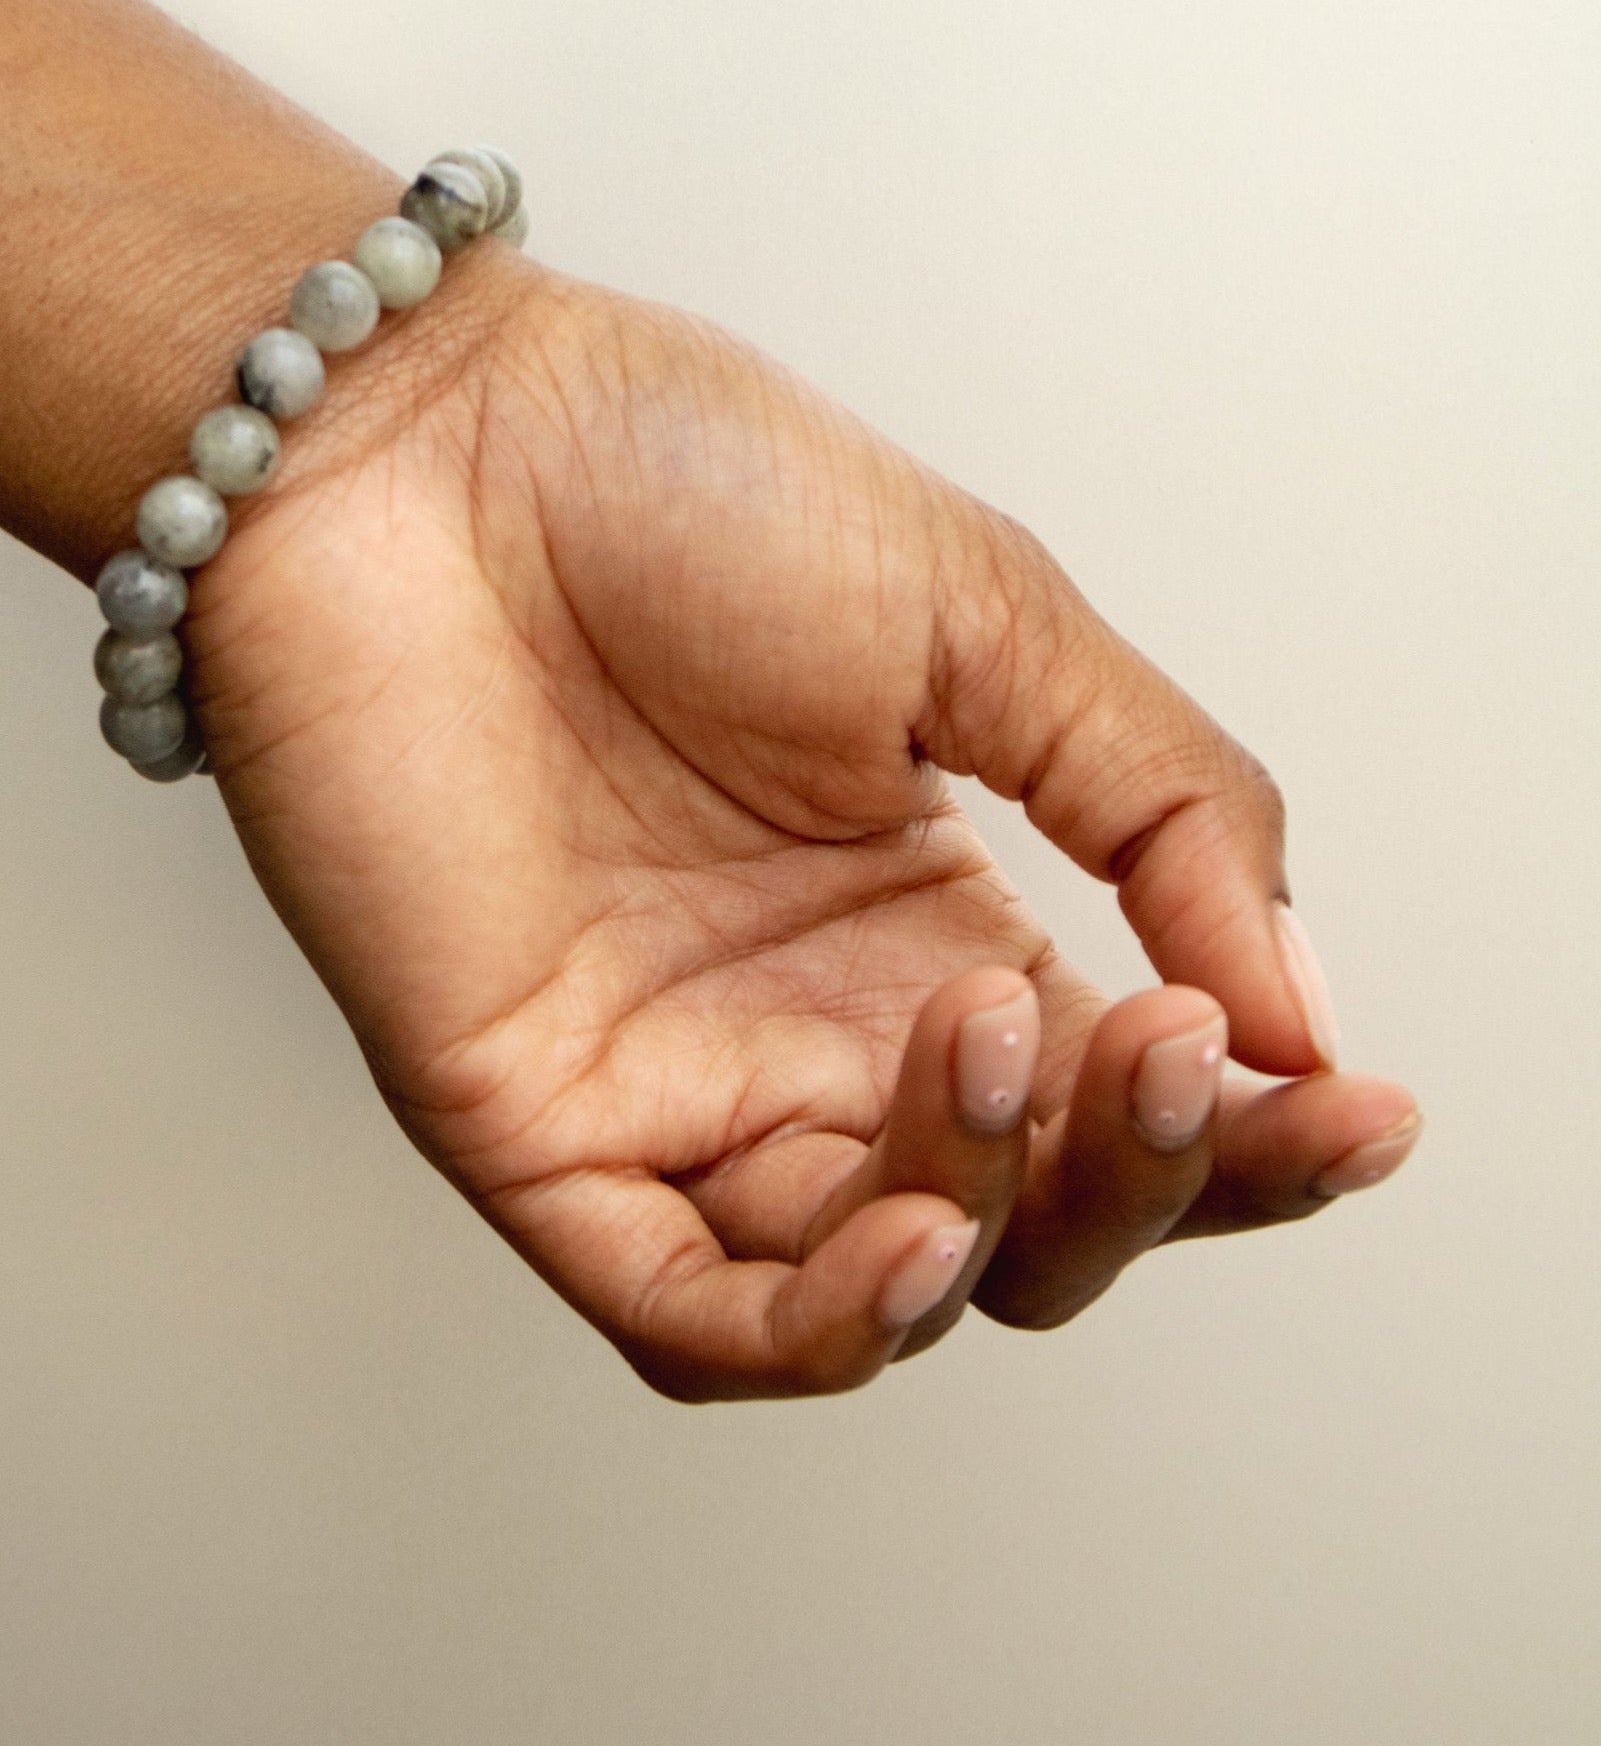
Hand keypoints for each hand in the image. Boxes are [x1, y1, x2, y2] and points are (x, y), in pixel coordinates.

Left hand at [188, 255, 1419, 1399]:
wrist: (416, 440)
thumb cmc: (666, 485)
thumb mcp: (981, 618)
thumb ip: (1156, 804)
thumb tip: (1297, 1011)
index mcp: (920, 916)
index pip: (1112, 1094)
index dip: (1245, 1129)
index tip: (1348, 1107)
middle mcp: (804, 1023)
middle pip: (1018, 1218)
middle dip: (1136, 1176)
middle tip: (1170, 1048)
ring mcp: (671, 1082)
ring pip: (872, 1279)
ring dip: (989, 1219)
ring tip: (1002, 1050)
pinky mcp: (530, 1120)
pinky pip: (683, 1309)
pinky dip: (816, 1324)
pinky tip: (915, 1241)